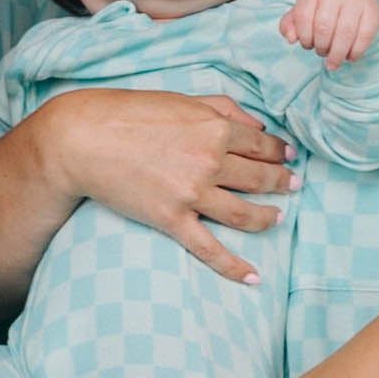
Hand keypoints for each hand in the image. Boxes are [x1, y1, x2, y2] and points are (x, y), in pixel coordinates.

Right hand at [47, 91, 294, 284]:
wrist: (83, 139)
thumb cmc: (129, 113)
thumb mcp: (182, 99)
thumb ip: (223, 108)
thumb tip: (258, 125)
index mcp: (215, 128)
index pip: (262, 145)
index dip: (280, 152)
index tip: (289, 157)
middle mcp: (210, 161)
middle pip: (260, 178)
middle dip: (283, 183)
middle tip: (294, 185)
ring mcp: (192, 194)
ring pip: (245, 214)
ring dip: (268, 217)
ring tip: (278, 218)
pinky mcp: (172, 220)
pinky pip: (210, 250)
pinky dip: (234, 267)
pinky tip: (254, 278)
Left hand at [279, 0, 378, 67]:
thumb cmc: (324, 9)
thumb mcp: (305, 12)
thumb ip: (290, 25)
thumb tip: (290, 39)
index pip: (303, 17)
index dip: (304, 37)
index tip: (307, 44)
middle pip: (324, 28)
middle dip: (321, 48)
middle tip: (322, 53)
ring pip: (344, 34)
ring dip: (337, 55)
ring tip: (333, 63)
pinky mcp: (372, 11)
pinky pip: (363, 37)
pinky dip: (355, 53)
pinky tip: (350, 57)